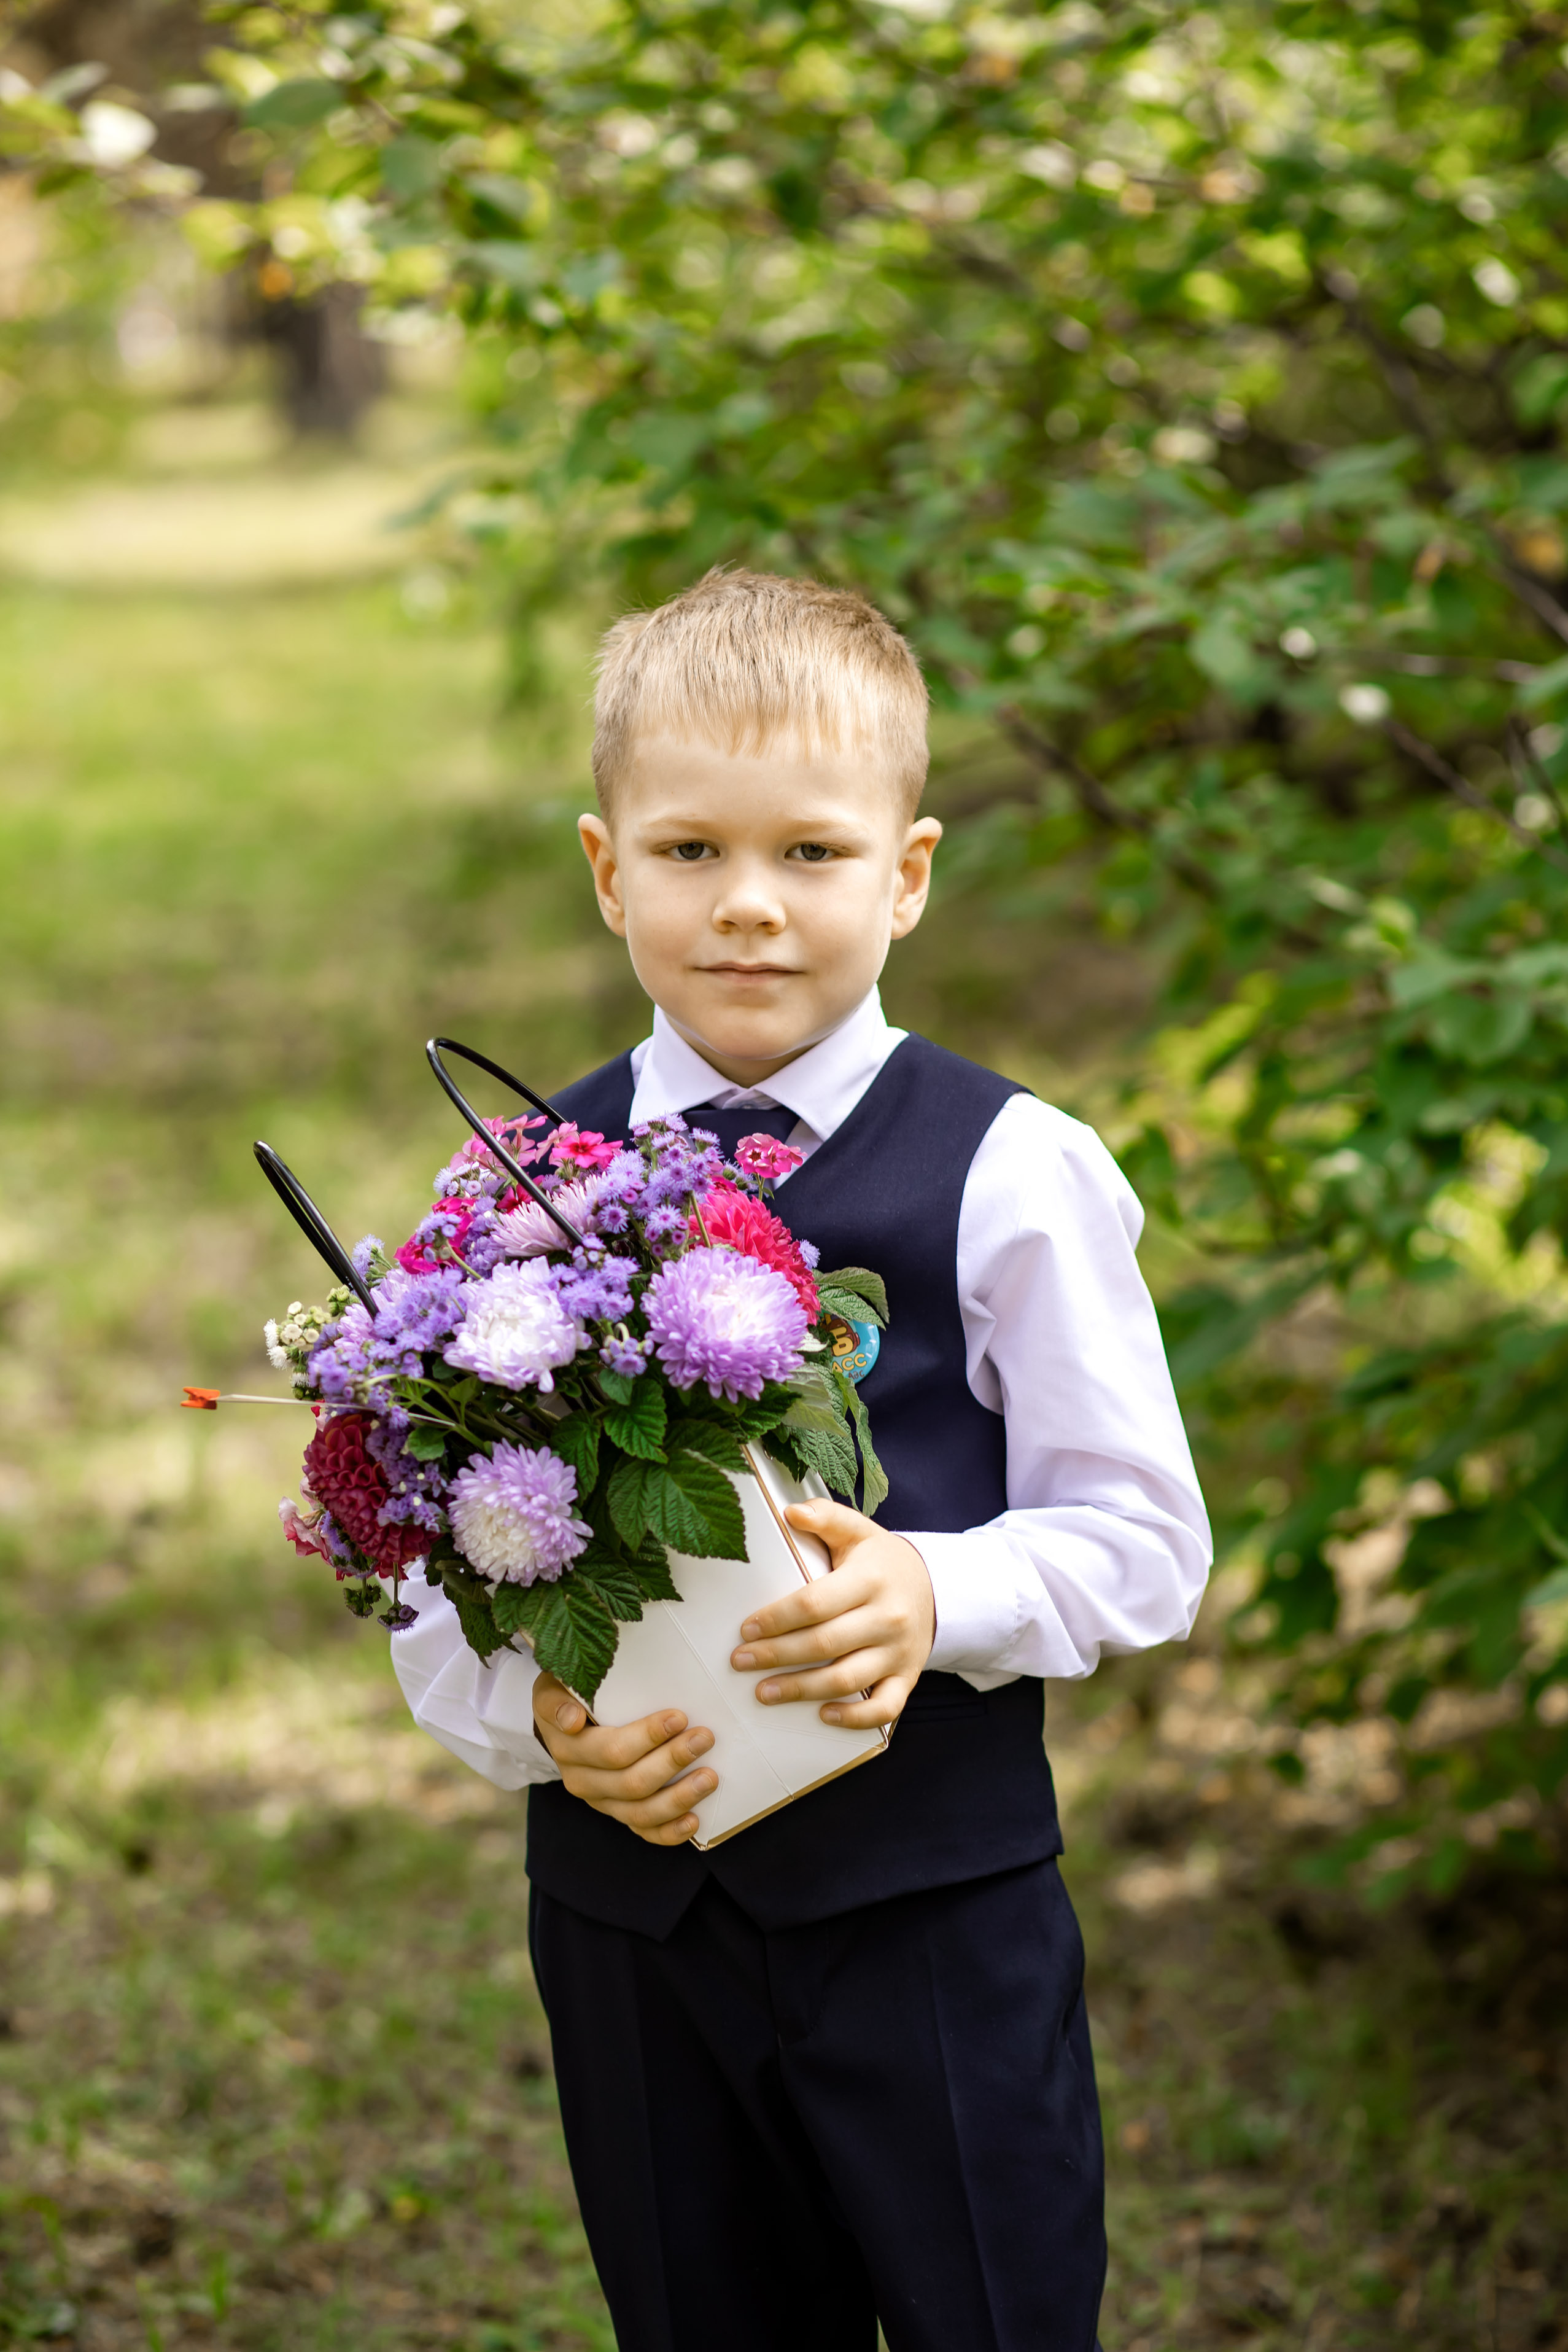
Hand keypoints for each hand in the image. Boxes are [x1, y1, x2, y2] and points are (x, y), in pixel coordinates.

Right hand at [531, 1672, 714, 1846]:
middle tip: (705, 1738)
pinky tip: (694, 1820)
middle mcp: (582, 1781)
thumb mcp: (554, 1688)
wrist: (564, 1723)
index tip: (680, 1717)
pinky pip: (644, 1830)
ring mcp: (602, 1802)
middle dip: (672, 1761)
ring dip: (679, 1798)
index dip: (648, 1737)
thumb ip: (557, 1702)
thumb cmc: (568, 1695)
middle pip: (631, 1782)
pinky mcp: (618, 1813)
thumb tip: (572, 1719)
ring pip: (640, 1812)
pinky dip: (669, 1831)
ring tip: (709, 1778)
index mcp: (568, 1749)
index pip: (611, 1750)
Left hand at [729, 1500, 934, 1729]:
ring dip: (801, 1690)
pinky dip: (854, 1718)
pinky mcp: (906, 1677)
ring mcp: (898, 1652)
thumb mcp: (858, 1531)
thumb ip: (825, 1517)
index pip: (815, 1603)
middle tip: (741, 1661)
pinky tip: (823, 1715)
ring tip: (763, 1692)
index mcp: (871, 1579)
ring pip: (846, 1680)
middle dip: (776, 1656)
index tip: (746, 1628)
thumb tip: (791, 1512)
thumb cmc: (881, 1560)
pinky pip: (883, 1708)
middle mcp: (888, 1617)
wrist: (934, 1586)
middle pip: (824, 1644)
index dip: (777, 1618)